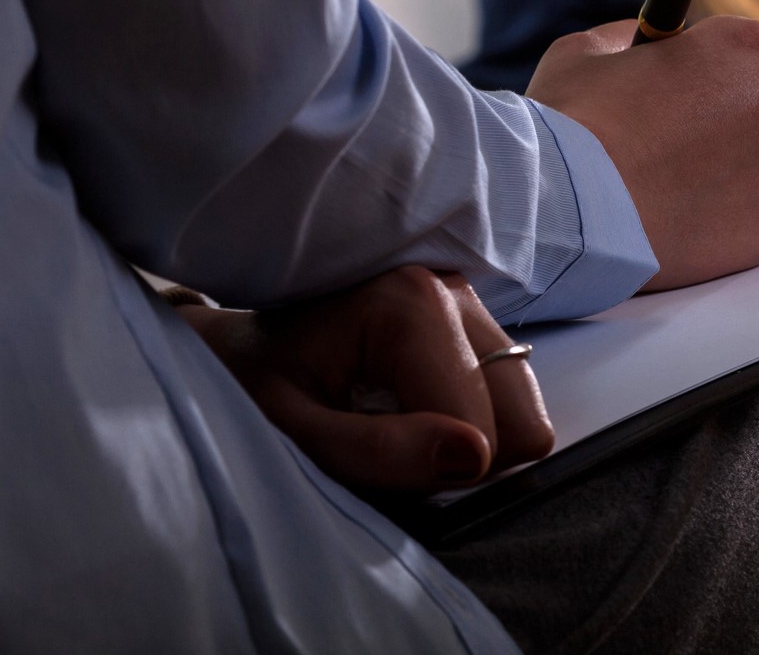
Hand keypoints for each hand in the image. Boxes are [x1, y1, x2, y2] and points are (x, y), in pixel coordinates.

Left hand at [177, 266, 552, 494]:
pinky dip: (471, 418)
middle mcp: (456, 289)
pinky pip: (509, 396)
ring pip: (524, 410)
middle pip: (522, 421)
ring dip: (470, 438)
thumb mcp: (293, 428)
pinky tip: (413, 407)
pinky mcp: (476, 319)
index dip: (429, 469)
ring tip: (397, 424)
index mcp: (412, 303)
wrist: (233, 340)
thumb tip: (473, 458)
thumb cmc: (252, 379)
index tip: (367, 455)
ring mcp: (472, 300)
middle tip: (387, 444)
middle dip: (463, 456)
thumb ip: (376, 451)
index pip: (483, 432)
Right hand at [527, 15, 758, 290]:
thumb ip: (634, 38)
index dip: (708, 71)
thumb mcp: (589, 52)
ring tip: (669, 190)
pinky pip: (757, 218)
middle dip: (726, 123)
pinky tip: (681, 222)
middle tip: (671, 147)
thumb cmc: (573, 125)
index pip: (744, 50)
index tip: (680, 93)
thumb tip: (651, 44)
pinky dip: (728, 222)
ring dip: (729, 174)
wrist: (567, 213)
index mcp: (745, 46)